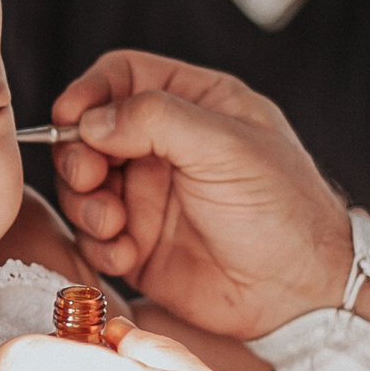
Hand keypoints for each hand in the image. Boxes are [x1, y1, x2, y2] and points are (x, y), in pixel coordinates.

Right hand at [49, 51, 360, 340]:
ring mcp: (149, 197)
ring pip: (83, 186)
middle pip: (89, 132)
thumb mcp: (227, 147)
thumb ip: (156, 120)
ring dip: (85, 204)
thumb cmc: (285, 212)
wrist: (298, 293)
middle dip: (78, 155)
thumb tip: (90, 120)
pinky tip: (128, 255)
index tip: (71, 115)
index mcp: (195, 105)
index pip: (123, 76)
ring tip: (114, 224)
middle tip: (91, 178)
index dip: (90, 92)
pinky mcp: (139, 244)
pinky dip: (100, 244)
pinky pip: (94, 236)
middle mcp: (166, 148)